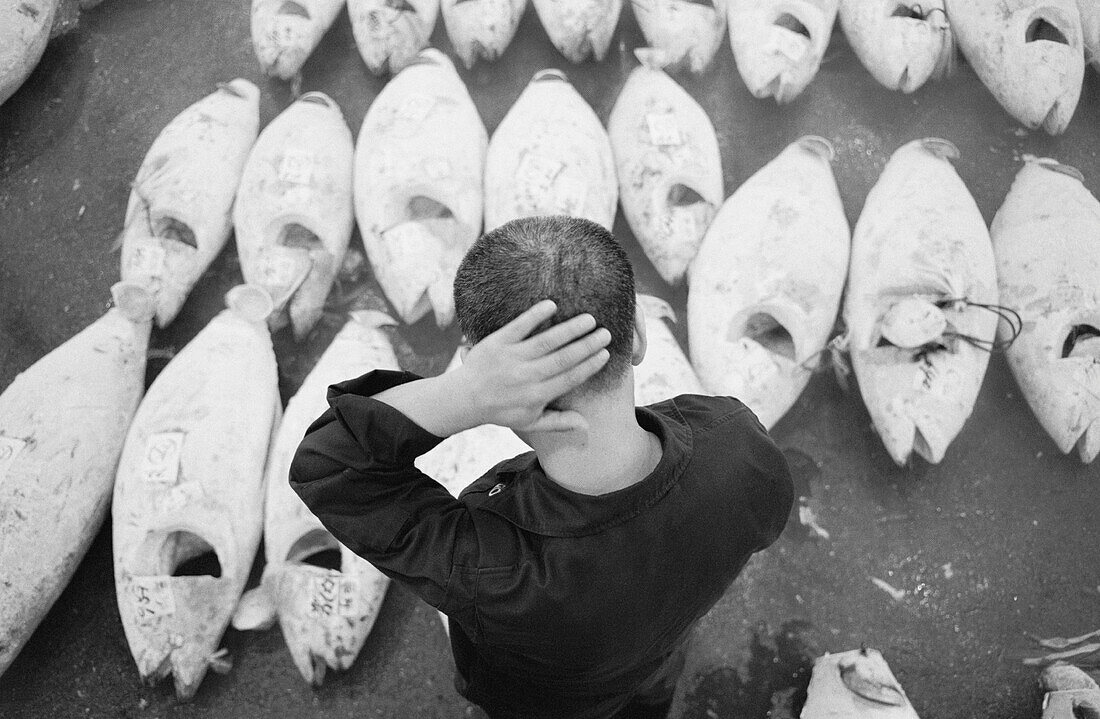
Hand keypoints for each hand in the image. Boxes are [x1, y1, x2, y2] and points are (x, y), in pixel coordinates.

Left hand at [452, 300, 610, 432]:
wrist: (464, 398)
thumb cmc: (501, 410)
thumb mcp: (530, 422)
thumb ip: (559, 422)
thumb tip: (587, 425)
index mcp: (536, 395)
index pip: (570, 378)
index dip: (590, 365)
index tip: (606, 354)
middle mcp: (526, 376)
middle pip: (563, 358)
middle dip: (587, 345)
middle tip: (606, 333)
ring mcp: (511, 358)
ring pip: (546, 341)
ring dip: (570, 329)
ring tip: (589, 319)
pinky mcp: (498, 342)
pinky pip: (519, 326)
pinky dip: (535, 315)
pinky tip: (552, 305)